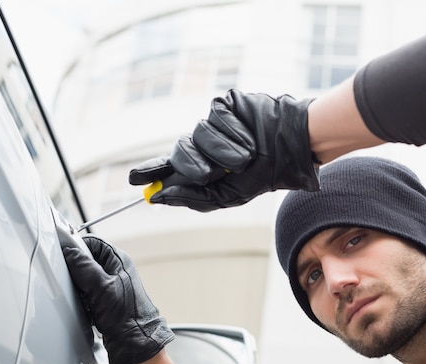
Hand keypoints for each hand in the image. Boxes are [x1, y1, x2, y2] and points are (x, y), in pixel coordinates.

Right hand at [62, 236, 174, 363]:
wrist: (134, 342)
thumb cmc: (127, 315)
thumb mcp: (101, 287)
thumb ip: (84, 267)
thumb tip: (70, 252)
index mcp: (118, 261)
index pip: (92, 243)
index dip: (76, 247)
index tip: (62, 254)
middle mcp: (115, 271)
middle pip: (85, 262)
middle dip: (76, 273)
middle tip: (75, 282)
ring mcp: (110, 287)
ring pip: (83, 280)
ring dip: (79, 290)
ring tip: (84, 299)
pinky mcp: (105, 301)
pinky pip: (85, 295)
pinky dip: (82, 301)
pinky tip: (86, 309)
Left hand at [129, 89, 319, 211]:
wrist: (291, 148)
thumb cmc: (264, 174)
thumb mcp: (229, 195)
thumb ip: (195, 198)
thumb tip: (160, 197)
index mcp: (204, 166)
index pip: (170, 166)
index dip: (151, 171)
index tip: (134, 179)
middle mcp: (205, 144)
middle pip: (179, 152)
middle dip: (193, 166)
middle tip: (210, 174)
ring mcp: (214, 122)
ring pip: (198, 134)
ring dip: (221, 152)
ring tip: (244, 156)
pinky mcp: (225, 104)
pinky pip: (215, 117)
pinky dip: (232, 132)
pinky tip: (248, 137)